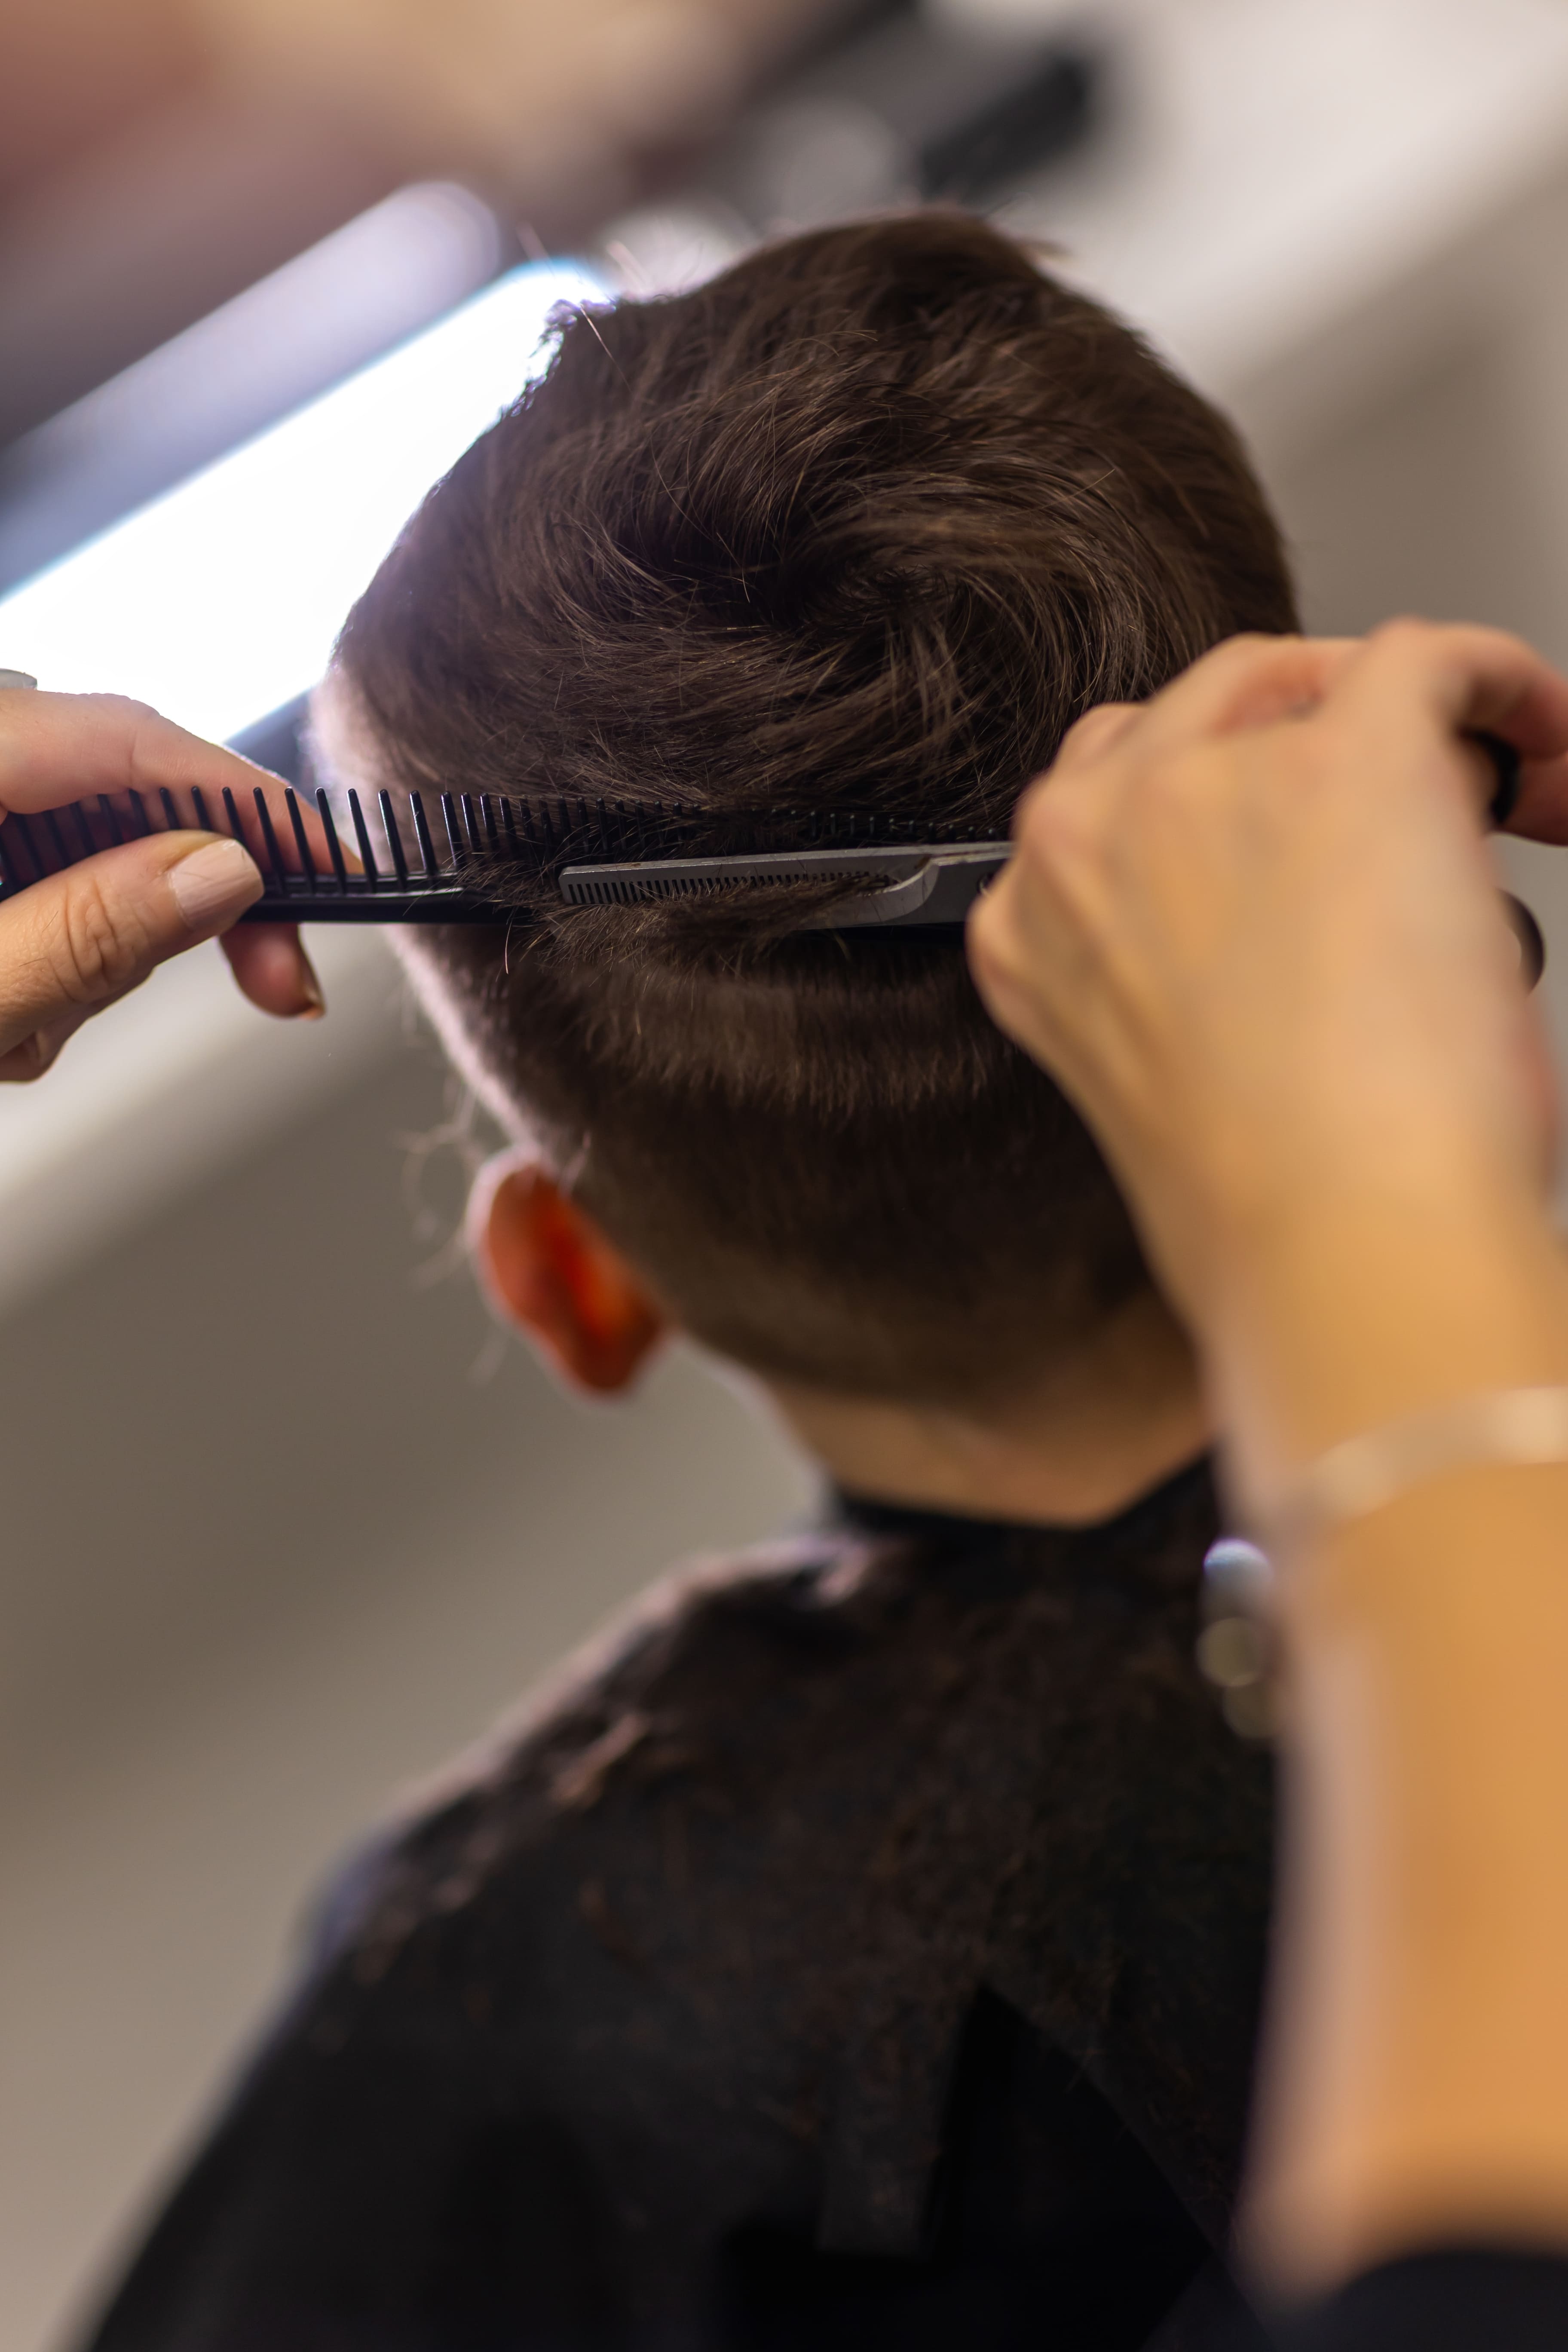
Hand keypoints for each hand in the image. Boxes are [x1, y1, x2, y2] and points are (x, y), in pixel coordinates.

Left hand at [0, 686, 322, 1080]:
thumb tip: (224, 873)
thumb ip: (88, 930)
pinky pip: (47, 859)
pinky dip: (68, 934)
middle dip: (203, 888)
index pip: (128, 740)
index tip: (333, 864)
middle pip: (123, 783)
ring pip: (92, 832)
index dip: (246, 799)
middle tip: (279, 979)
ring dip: (118, 933)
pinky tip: (34, 996)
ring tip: (54, 1023)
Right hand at [967, 624, 1567, 1495]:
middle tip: (1417, 808)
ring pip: (1324, 681)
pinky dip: (1505, 687)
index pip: (1119, 801)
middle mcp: (1090, 835)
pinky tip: (1545, 744)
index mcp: (1027, 928)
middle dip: (1318, 745)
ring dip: (1416, 730)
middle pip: (1212, 713)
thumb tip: (1284, 948)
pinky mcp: (1345, 757)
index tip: (1315, 853)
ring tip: (1500, 804)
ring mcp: (1206, 784)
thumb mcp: (1158, 1088)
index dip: (1237, 810)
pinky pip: (1430, 658)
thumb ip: (1176, 984)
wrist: (1340, 1251)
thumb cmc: (1266, 1216)